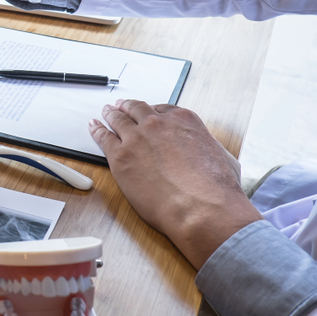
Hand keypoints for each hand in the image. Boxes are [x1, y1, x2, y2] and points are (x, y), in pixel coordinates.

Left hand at [88, 99, 261, 269]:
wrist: (201, 209)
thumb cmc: (215, 190)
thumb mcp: (222, 157)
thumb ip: (206, 147)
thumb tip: (204, 151)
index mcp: (183, 120)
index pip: (161, 109)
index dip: (150, 112)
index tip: (146, 113)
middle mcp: (157, 124)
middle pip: (136, 110)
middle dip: (128, 107)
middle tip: (120, 106)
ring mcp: (136, 138)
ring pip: (118, 120)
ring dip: (110, 115)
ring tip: (106, 112)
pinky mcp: (121, 157)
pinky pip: (103, 138)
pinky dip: (96, 130)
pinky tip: (93, 127)